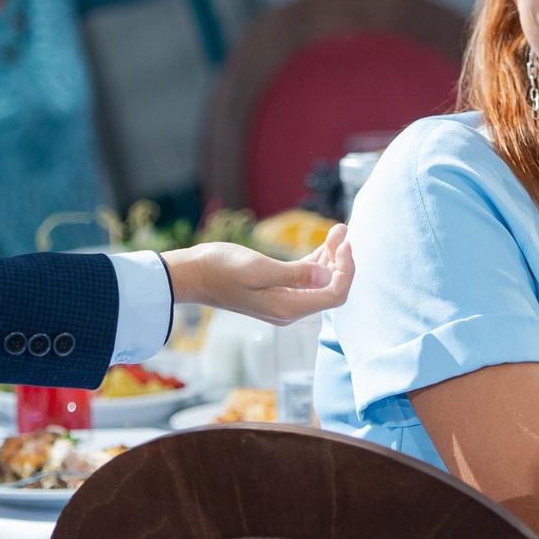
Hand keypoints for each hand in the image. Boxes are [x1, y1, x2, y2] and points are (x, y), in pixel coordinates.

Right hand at [163, 224, 353, 325]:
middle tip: (341, 230)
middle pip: (330, 288)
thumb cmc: (219, 269)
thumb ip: (294, 275)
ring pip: (320, 280)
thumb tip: (327, 278)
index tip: (345, 243)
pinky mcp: (277, 289)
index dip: (346, 270)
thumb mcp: (257, 269)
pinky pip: (305, 276)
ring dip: (332, 256)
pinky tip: (326, 240)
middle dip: (341, 260)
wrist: (192, 274)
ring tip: (338, 229)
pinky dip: (318, 259)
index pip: (335, 295)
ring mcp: (284, 300)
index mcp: (288, 308)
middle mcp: (290, 309)